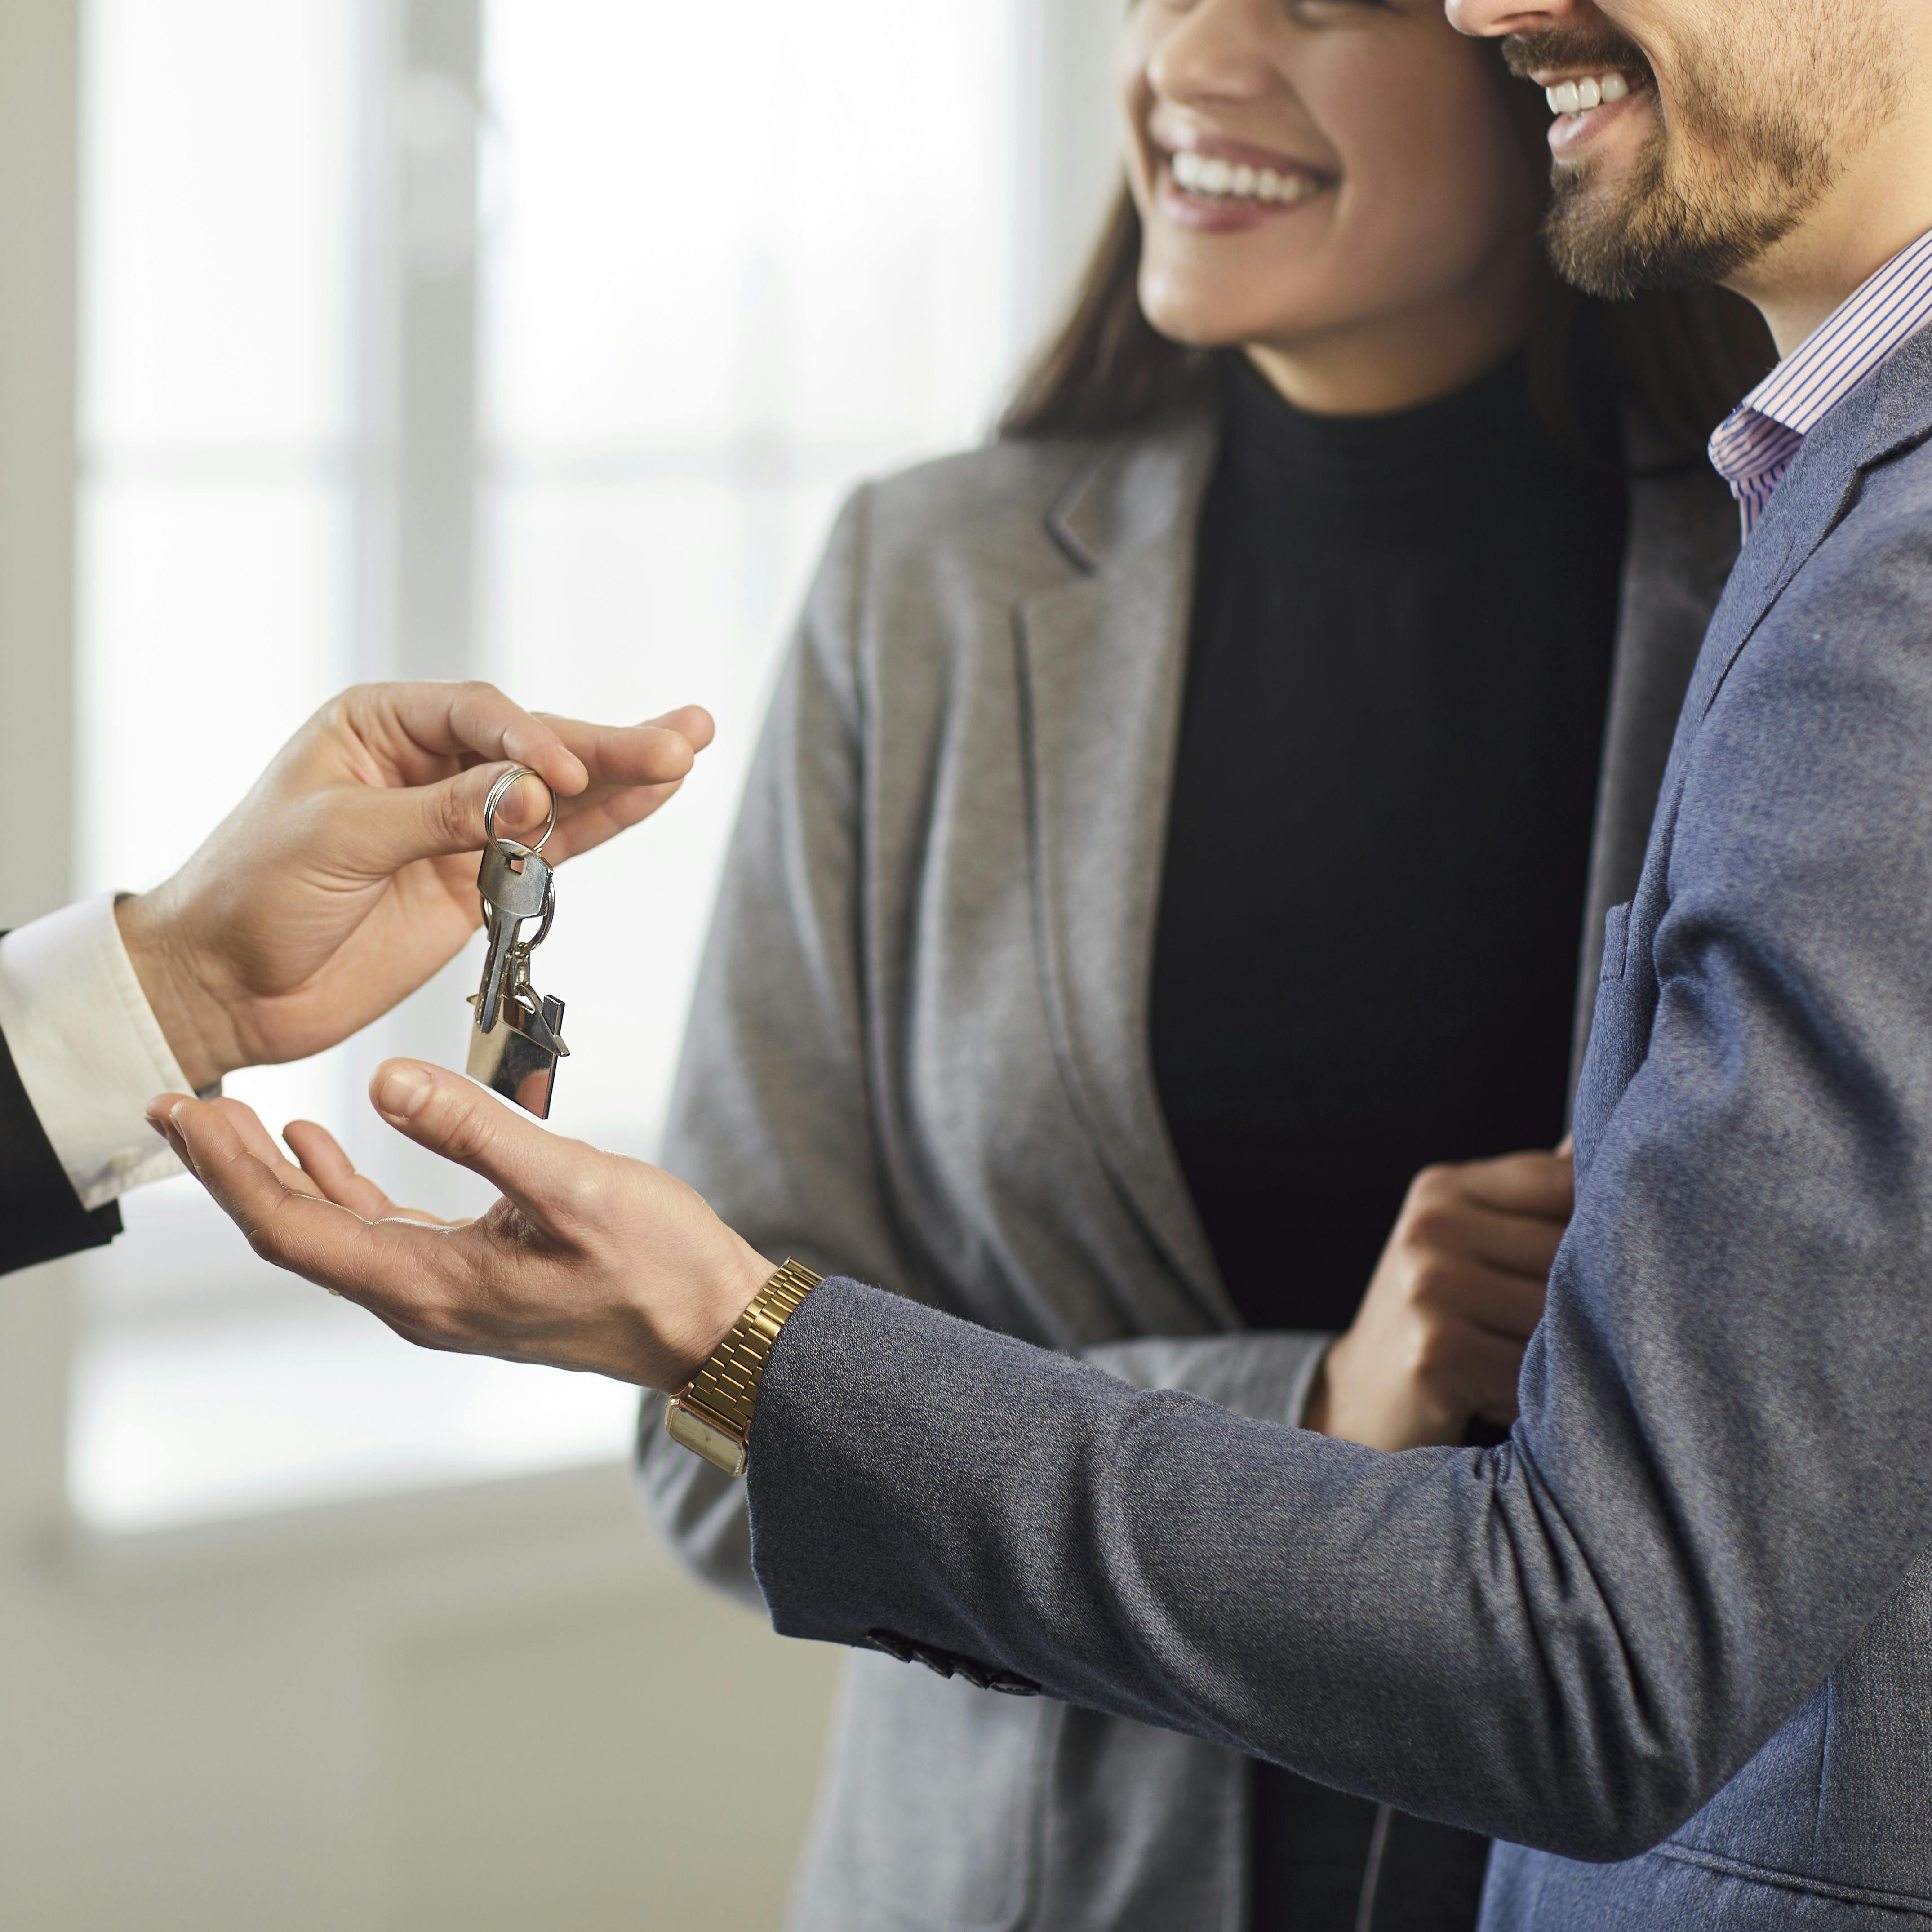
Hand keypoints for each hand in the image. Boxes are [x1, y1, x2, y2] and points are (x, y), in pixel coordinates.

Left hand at [116, 682, 713, 1090]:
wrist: (224, 987)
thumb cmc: (249, 895)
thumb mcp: (336, 839)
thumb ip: (441, 814)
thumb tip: (534, 795)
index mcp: (378, 727)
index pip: (477, 717)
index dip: (529, 743)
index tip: (560, 778)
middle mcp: (428, 764)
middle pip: (535, 748)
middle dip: (607, 746)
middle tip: (682, 736)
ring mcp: (461, 823)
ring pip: (559, 793)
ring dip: (624, 775)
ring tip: (690, 747)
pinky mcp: (479, 879)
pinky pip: (554, 846)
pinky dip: (604, 825)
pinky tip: (656, 795)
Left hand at [146, 1060, 773, 1389]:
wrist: (711, 1329)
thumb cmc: (656, 1265)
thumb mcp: (571, 1182)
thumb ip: (476, 1129)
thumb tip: (385, 1082)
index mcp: (429, 1285)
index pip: (292, 1228)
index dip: (228, 1171)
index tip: (181, 1112)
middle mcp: (421, 1300)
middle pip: (296, 1234)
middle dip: (234, 1170)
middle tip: (183, 1105)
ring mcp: (444, 1296)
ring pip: (332, 1234)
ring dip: (281, 1177)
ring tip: (237, 1120)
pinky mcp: (470, 1280)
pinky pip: (377, 1234)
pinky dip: (339, 1187)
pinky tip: (329, 1149)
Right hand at [1301, 1147, 1573, 1452]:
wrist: (1362, 1400)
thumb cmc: (1438, 1315)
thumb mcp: (1472, 1240)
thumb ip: (1532, 1197)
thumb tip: (1594, 1139)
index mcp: (1441, 1190)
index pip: (1561, 1181)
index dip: (1601, 1225)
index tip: (1610, 1261)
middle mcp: (1429, 1228)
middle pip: (1567, 1253)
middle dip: (1586, 1301)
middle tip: (1563, 1333)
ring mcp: (1428, 1289)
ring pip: (1557, 1316)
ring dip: (1563, 1355)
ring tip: (1531, 1369)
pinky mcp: (1435, 1354)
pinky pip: (1532, 1372)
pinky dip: (1536, 1396)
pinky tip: (1506, 1398)